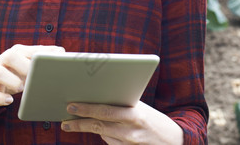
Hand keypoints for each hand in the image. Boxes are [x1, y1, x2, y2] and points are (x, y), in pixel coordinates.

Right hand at [0, 44, 64, 110]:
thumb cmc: (11, 74)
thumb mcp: (24, 65)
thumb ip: (39, 58)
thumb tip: (61, 51)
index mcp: (14, 53)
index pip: (28, 50)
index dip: (42, 54)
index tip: (56, 60)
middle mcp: (1, 61)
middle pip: (11, 55)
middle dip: (25, 65)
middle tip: (36, 75)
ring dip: (12, 80)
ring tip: (22, 87)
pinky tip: (9, 100)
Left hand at [61, 101, 182, 144]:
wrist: (174, 141)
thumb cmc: (155, 120)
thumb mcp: (141, 108)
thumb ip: (122, 105)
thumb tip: (97, 99)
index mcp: (135, 113)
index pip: (105, 110)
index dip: (86, 108)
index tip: (71, 105)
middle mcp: (131, 130)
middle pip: (99, 125)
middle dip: (79, 121)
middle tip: (65, 118)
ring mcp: (129, 143)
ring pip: (102, 134)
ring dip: (86, 128)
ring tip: (70, 124)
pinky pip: (109, 142)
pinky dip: (102, 134)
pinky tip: (95, 128)